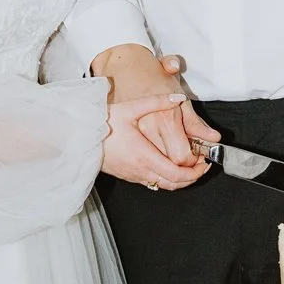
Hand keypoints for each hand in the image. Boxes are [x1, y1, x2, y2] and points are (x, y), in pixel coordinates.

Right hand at [94, 45, 211, 188]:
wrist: (79, 136)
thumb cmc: (101, 124)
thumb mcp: (130, 108)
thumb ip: (156, 102)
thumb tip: (177, 98)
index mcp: (144, 155)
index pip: (177, 174)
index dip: (194, 172)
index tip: (203, 163)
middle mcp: (140, 169)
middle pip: (174, 184)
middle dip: (192, 177)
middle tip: (202, 166)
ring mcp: (134, 175)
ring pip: (163, 186)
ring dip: (180, 180)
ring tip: (190, 167)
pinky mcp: (128, 175)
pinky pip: (152, 183)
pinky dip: (166, 179)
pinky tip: (170, 166)